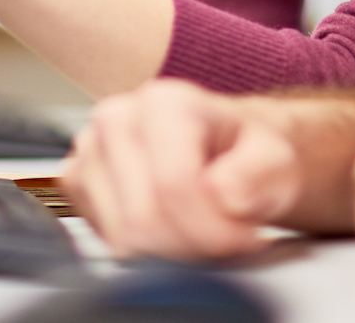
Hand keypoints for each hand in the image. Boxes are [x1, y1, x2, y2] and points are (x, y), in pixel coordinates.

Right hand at [59, 79, 305, 260]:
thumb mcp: (276, 159)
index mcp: (164, 102)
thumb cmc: (245, 153)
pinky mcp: (77, 180)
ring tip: (200, 232)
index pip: (174, 185)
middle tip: (224, 240)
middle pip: (143, 217)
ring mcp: (90, 149)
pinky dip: (143, 249)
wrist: (225, 151)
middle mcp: (118, 117)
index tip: (245, 238)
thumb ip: (261, 173)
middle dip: (193, 245)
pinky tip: (170, 229)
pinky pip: (105, 240)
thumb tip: (225, 193)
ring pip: (122, 236)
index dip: (213, 229)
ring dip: (169, 252)